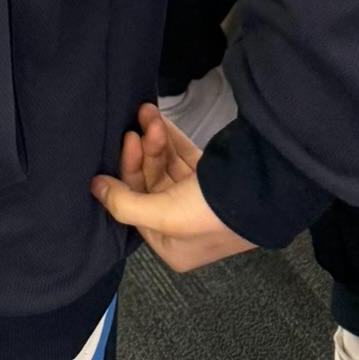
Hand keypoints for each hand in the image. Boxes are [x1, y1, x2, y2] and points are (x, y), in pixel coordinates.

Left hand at [91, 103, 255, 272]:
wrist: (264, 192)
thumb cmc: (211, 212)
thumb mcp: (163, 215)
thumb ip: (123, 203)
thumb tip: (95, 188)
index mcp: (172, 246)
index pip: (135, 206)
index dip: (127, 172)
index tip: (127, 141)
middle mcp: (183, 228)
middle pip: (149, 183)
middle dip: (145, 149)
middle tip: (141, 123)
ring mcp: (198, 203)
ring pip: (165, 166)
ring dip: (156, 139)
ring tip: (150, 113)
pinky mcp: (211, 181)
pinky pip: (182, 158)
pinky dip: (172, 139)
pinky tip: (161, 119)